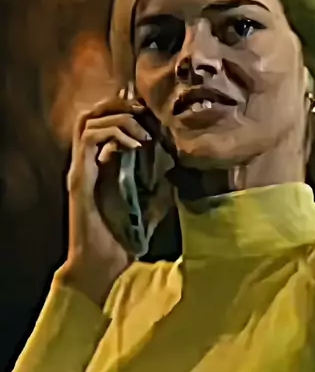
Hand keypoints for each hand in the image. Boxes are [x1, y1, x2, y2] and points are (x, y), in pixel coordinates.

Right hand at [57, 98, 155, 306]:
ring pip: (87, 121)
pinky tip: (136, 146)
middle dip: (117, 105)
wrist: (103, 266)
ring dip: (119, 119)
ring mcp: (80, 170)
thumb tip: (178, 171)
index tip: (149, 112)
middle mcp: (86, 164)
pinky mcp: (79, 179)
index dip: (123, 110)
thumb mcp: (152, 208)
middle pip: (90, 115)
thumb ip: (161, 189)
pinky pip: (89, 139)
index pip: (103, 124)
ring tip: (143, 135)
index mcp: (99, 168)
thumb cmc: (124, 241)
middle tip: (144, 111)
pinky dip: (114, 134)